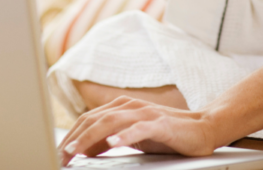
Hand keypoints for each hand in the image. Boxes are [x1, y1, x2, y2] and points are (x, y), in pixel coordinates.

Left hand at [59, 97, 218, 165]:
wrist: (203, 128)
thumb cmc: (167, 134)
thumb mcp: (133, 137)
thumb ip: (111, 139)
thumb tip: (85, 149)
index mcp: (123, 107)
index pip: (89, 119)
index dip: (72, 135)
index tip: (59, 152)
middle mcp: (132, 106)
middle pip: (95, 119)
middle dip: (75, 138)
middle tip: (62, 155)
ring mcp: (146, 114)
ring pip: (111, 122)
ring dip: (90, 138)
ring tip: (76, 150)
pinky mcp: (161, 124)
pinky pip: (139, 129)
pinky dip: (124, 136)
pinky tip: (112, 143)